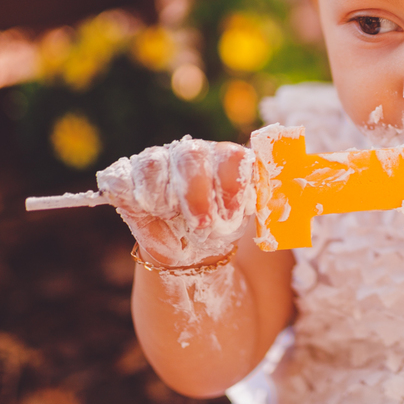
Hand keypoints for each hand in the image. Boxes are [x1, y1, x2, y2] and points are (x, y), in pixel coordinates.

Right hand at [96, 137, 255, 267]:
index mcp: (225, 158)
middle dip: (197, 193)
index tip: (232, 215)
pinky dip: (130, 195)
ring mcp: (158, 162)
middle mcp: (192, 153)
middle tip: (202, 224)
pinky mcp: (128, 177)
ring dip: (162, 196)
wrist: (191, 250)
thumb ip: (263, 205)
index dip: (232, 184)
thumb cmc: (221, 226)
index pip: (232, 156)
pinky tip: (146, 211)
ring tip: (170, 217)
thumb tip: (282, 202)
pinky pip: (122, 178)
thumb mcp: (245, 218)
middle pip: (191, 157)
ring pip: (153, 164)